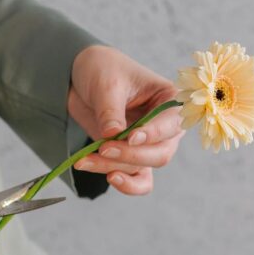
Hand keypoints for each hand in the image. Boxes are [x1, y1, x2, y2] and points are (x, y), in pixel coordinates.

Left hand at [68, 45, 183, 194]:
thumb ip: (111, 111)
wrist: (81, 78)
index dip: (153, 134)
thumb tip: (113, 136)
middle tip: (103, 148)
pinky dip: (125, 184)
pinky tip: (108, 178)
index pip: (172, 123)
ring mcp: (148, 144)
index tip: (131, 137)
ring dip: (114, 167)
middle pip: (160, 153)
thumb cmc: (102, 70)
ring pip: (142, 167)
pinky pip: (137, 180)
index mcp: (169, 99)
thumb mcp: (107, 84)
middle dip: (130, 155)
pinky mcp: (130, 156)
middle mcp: (165, 126)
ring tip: (85, 161)